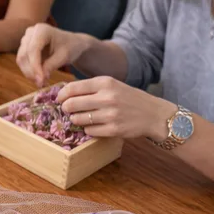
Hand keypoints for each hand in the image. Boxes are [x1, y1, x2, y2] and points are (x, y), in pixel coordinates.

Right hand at [17, 23, 94, 86]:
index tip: (41, 80)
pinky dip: (29, 72)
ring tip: (42, 82)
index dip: (35, 66)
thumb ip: (51, 66)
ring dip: (29, 73)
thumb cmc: (71, 47)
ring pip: (21, 59)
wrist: (72, 44)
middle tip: (41, 84)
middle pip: (24, 55)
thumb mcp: (64, 56)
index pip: (33, 49)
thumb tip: (40, 79)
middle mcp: (30, 32)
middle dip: (31, 72)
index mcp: (42, 30)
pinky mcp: (24, 48)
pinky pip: (23, 62)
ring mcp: (26, 39)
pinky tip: (39, 78)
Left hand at [58, 76, 176, 141]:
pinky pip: (89, 131)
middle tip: (67, 110)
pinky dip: (88, 129)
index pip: (72, 88)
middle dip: (66, 109)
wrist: (154, 114)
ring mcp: (110, 114)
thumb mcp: (112, 85)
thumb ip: (91, 88)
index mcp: (105, 83)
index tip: (59, 99)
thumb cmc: (129, 98)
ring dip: (76, 120)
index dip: (61, 95)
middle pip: (71, 104)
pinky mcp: (113, 130)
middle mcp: (107, 97)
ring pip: (78, 119)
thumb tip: (64, 93)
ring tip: (81, 118)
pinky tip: (94, 126)